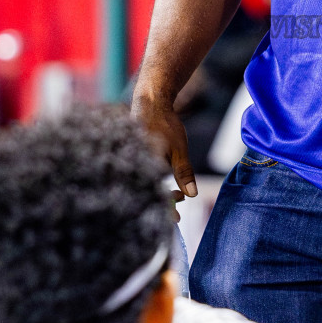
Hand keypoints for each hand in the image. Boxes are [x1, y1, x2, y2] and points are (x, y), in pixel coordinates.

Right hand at [132, 87, 196, 201]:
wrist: (150, 104)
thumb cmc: (164, 125)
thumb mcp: (179, 150)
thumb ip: (183, 173)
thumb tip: (191, 195)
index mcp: (144, 165)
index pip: (153, 195)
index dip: (165, 209)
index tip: (177, 218)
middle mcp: (133, 166)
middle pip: (145, 195)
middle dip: (163, 205)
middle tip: (178, 207)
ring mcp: (130, 162)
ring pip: (143, 187)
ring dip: (158, 194)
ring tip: (177, 194)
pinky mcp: (131, 160)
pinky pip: (140, 179)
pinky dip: (153, 186)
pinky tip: (165, 185)